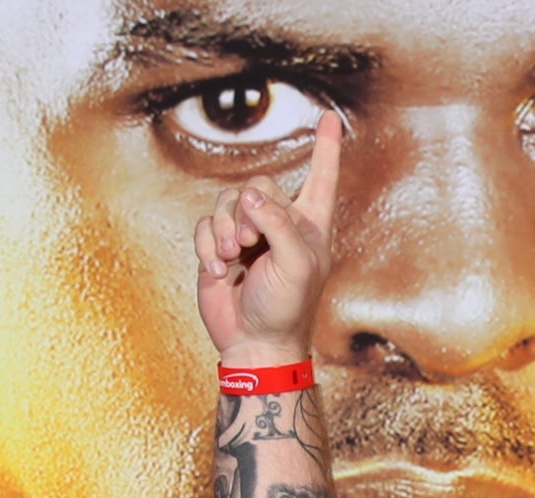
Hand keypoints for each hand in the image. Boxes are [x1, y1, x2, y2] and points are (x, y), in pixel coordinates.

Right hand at [194, 110, 343, 365]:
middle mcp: (280, 224)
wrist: (255, 343)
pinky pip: (205, 224)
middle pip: (258, 184)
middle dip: (247, 211)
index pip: (321, 178)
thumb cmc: (286, 309)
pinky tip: (218, 270)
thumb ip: (278, 223)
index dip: (325, 148)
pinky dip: (207, 244)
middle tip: (248, 244)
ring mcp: (248, 235)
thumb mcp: (296, 264)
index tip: (329, 117)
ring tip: (231, 257)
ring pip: (227, 202)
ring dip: (224, 228)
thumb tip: (251, 196)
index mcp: (310, 226)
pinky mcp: (220, 247)